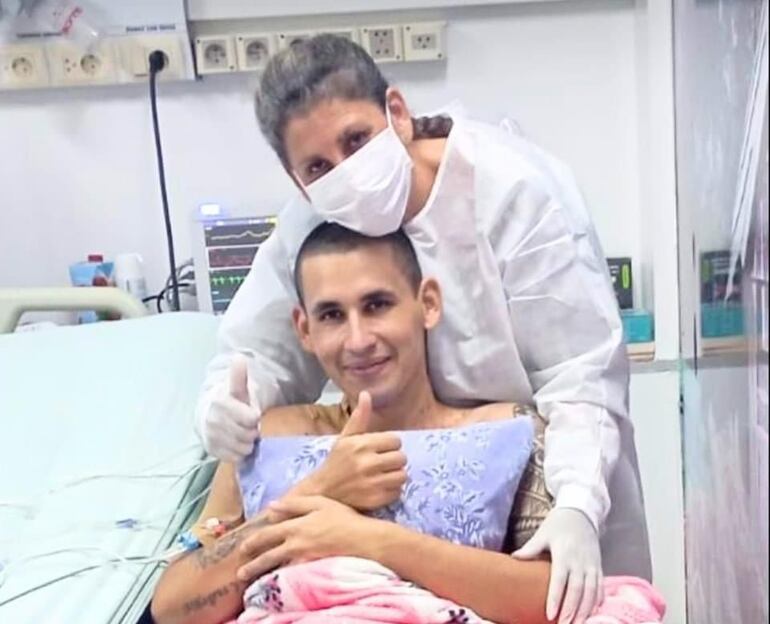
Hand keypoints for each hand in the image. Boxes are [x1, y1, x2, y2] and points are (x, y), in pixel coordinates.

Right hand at [200, 355, 260, 461]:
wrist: (208, 416)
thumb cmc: (230, 402)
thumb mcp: (237, 388)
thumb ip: (239, 376)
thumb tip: (239, 358)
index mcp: (221, 402)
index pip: (250, 418)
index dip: (254, 418)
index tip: (253, 415)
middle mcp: (213, 420)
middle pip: (248, 435)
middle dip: (252, 431)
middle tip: (248, 426)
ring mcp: (210, 436)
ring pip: (242, 448)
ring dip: (247, 442)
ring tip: (243, 433)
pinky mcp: (210, 450)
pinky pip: (234, 457)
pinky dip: (239, 452)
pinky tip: (236, 443)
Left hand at [236, 496, 375, 581]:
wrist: (364, 540)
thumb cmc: (345, 518)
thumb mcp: (321, 503)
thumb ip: (295, 503)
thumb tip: (272, 506)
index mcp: (296, 525)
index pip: (268, 534)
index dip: (254, 540)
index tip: (243, 547)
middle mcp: (295, 543)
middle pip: (268, 554)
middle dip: (251, 562)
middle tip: (240, 570)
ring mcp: (302, 558)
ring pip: (276, 566)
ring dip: (259, 572)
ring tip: (247, 580)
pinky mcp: (310, 569)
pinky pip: (290, 574)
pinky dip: (279, 578)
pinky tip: (273, 582)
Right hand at [306, 391, 406, 509]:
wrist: (322, 493)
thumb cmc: (336, 462)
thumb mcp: (345, 438)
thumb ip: (359, 418)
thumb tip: (366, 394)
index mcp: (361, 444)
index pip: (396, 440)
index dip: (390, 445)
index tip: (379, 450)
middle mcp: (367, 463)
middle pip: (401, 458)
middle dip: (394, 460)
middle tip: (381, 463)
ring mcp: (371, 483)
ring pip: (402, 475)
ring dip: (395, 475)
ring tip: (382, 475)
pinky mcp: (375, 500)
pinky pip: (397, 492)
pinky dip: (391, 490)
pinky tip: (378, 488)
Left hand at [513, 508, 602, 623]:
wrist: (580, 512)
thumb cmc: (558, 524)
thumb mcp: (542, 534)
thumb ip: (530, 549)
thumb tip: (514, 558)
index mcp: (564, 553)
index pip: (560, 580)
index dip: (555, 598)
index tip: (550, 615)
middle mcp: (580, 561)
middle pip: (577, 590)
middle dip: (572, 610)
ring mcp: (592, 564)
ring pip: (591, 591)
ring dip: (586, 610)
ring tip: (578, 623)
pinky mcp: (599, 565)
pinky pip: (600, 586)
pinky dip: (597, 601)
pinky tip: (593, 613)